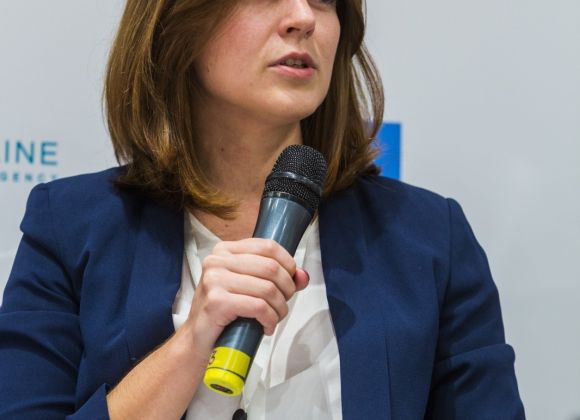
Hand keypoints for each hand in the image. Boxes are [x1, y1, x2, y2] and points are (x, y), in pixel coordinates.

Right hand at [183, 238, 308, 356]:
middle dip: (286, 289)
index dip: (288, 264)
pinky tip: (266, 327)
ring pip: (267, 288)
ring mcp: (214, 280)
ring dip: (279, 308)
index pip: (268, 246)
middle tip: (282, 305)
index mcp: (225, 250)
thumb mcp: (251, 288)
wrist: (198, 342)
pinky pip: (258, 306)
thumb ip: (278, 278)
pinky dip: (270, 319)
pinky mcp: (216, 301)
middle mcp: (217, 261)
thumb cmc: (226, 313)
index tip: (290, 282)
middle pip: (271, 267)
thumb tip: (303, 276)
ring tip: (274, 318)